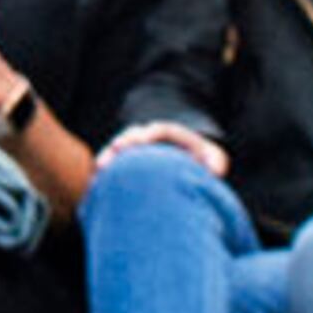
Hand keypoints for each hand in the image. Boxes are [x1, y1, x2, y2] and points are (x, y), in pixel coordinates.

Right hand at [104, 120, 229, 177]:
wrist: (190, 161)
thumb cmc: (203, 160)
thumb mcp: (214, 159)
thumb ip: (215, 162)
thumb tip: (214, 171)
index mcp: (170, 134)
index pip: (158, 130)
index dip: (146, 134)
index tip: (137, 143)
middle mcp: (150, 138)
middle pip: (132, 135)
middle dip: (122, 143)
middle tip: (112, 153)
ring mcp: (137, 149)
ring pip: (119, 149)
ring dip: (108, 157)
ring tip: (99, 169)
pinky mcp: (129, 163)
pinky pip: (114, 164)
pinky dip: (105, 172)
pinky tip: (97, 182)